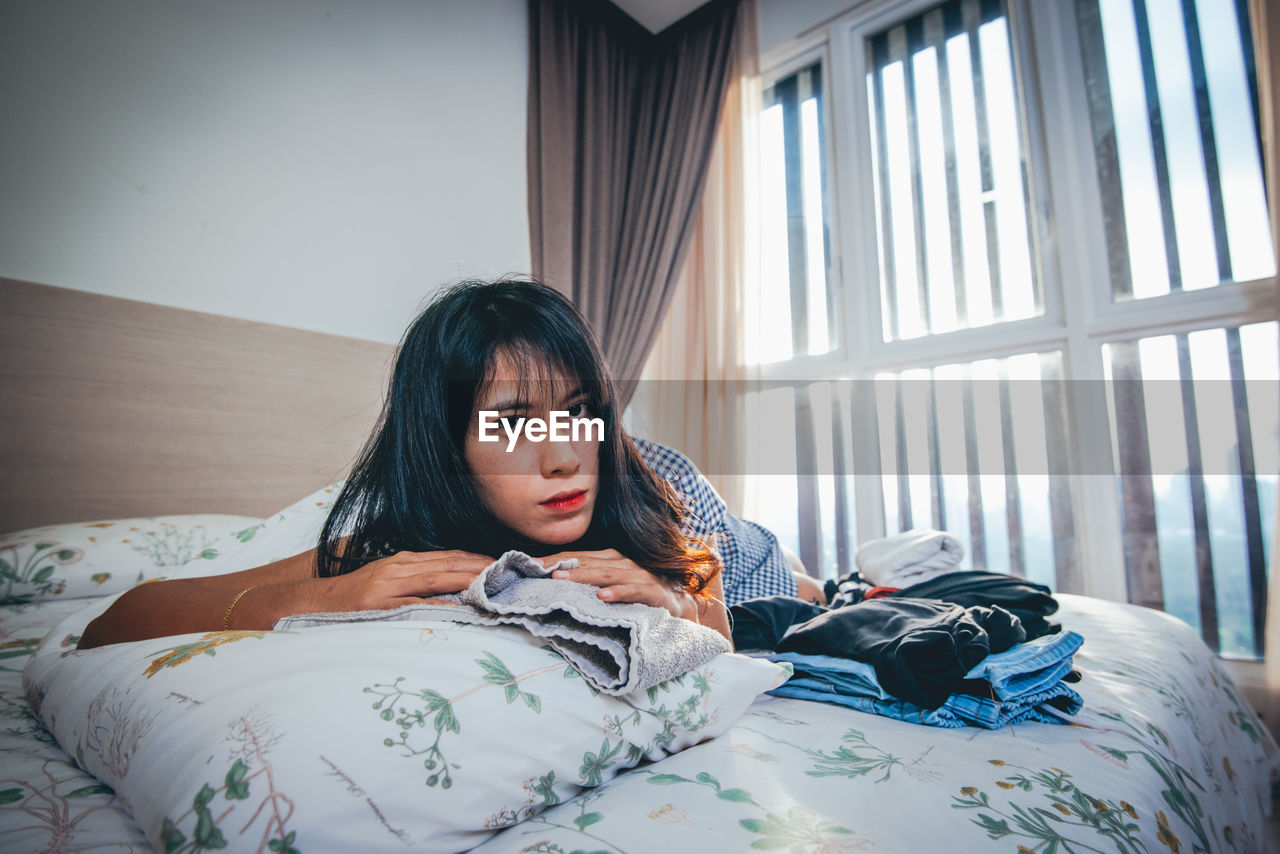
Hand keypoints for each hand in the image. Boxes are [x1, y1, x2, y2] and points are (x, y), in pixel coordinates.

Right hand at [311, 550, 493, 611]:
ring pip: (437, 578)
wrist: (315, 601)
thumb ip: (416, 581)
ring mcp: (390, 584)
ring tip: (492, 583)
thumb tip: (449, 588)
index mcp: (405, 561)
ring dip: (467, 579)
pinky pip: (415, 604)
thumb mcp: (388, 580)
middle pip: (449, 563)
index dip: (477, 559)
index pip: (449, 556)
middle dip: (481, 566)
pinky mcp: (380, 604)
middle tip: (509, 571)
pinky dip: (438, 605)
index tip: (502, 563)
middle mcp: (401, 567)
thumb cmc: (354, 595)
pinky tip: (458, 609)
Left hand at [543, 548, 697, 621]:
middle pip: (588, 562)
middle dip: (561, 564)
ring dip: (583, 575)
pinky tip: (602, 596)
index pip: (577, 557)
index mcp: (611, 560)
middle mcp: (623, 564)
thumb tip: (554, 585)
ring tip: (562, 578)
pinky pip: (634, 590)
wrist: (682, 608)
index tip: (528, 565)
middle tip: (537, 568)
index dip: (553, 559)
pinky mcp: (654, 592)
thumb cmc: (641, 598)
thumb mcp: (612, 589)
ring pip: (607, 573)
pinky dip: (618, 592)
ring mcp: (639, 576)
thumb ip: (589, 585)